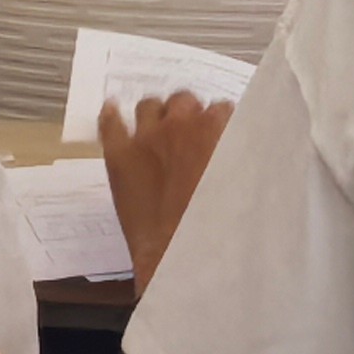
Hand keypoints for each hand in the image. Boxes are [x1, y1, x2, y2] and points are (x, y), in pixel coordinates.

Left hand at [98, 90, 233, 292]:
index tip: (216, 137)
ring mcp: (146, 136)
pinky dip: (111, 114)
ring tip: (155, 129)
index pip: (220, 108)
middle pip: (183, 100)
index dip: (217, 124)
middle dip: (186, 114)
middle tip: (186, 135)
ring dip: (155, 114)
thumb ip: (239, 156)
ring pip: (149, 105)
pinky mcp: (119, 155)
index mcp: (216, 128)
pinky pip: (111, 123)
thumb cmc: (216, 225)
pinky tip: (113, 111)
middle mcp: (181, 123)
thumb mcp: (242, 183)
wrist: (179, 253)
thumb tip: (237, 148)